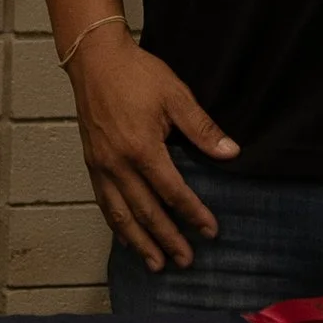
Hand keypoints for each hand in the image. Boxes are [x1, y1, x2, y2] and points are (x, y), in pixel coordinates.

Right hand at [72, 30, 239, 270]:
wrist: (95, 59)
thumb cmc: (136, 73)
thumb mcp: (176, 96)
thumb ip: (203, 129)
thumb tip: (231, 153)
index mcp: (142, 148)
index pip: (172, 191)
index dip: (193, 213)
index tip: (210, 231)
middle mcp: (118, 163)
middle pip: (146, 211)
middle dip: (167, 239)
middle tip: (186, 261)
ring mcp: (101, 165)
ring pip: (121, 214)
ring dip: (140, 242)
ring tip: (156, 264)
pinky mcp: (92, 162)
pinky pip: (104, 202)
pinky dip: (117, 225)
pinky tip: (128, 238)